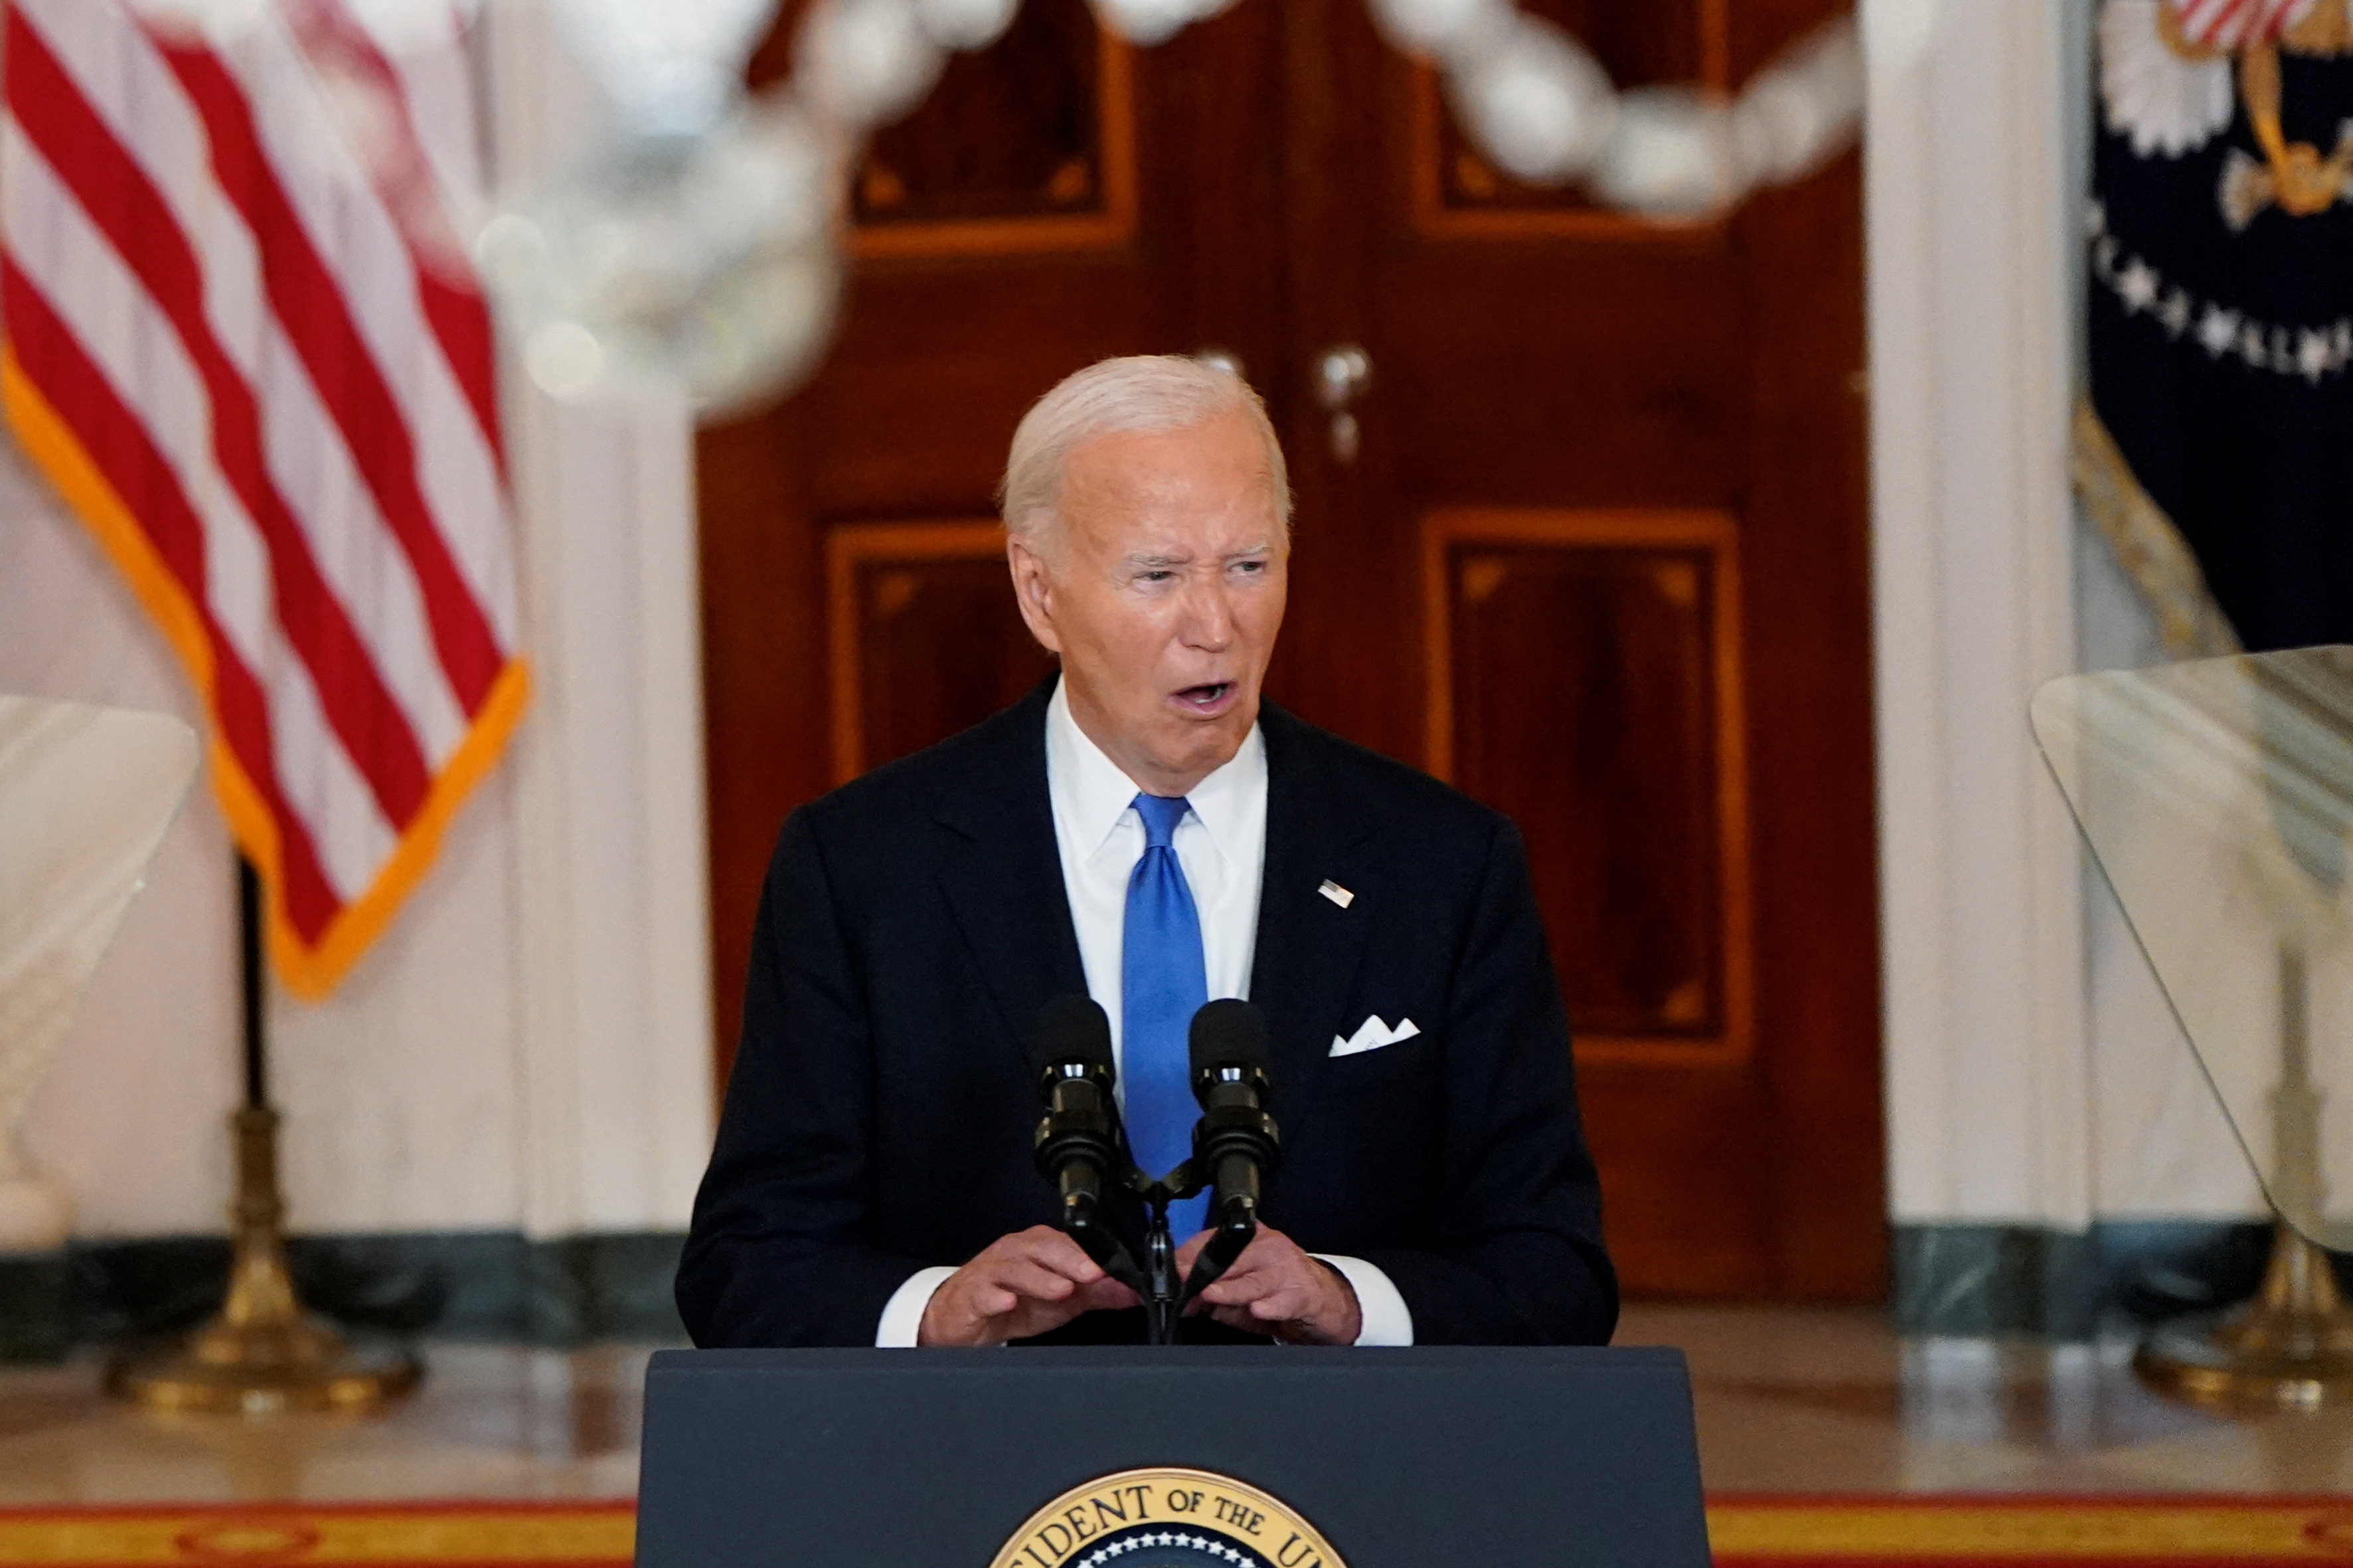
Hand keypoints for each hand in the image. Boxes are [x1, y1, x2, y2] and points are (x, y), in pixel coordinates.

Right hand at [918, 1226, 1139, 1345]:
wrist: (963, 1319)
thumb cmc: (1013, 1303)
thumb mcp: (1060, 1302)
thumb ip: (1096, 1294)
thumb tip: (1132, 1292)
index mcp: (1039, 1249)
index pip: (1068, 1244)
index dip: (1091, 1256)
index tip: (1114, 1270)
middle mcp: (1016, 1253)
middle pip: (1042, 1248)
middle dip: (1069, 1260)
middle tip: (1091, 1275)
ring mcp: (991, 1272)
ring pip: (1015, 1268)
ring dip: (1039, 1278)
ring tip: (1061, 1291)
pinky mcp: (971, 1294)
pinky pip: (983, 1292)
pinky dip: (996, 1296)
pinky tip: (1008, 1302)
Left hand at [1174, 1224, 1360, 1344]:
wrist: (1324, 1300)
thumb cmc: (1278, 1289)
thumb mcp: (1243, 1289)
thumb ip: (1215, 1294)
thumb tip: (1187, 1301)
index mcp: (1250, 1239)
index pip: (1212, 1242)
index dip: (1189, 1259)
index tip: (1172, 1274)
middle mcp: (1268, 1248)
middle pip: (1231, 1260)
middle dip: (1205, 1277)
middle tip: (1185, 1290)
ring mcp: (1286, 1270)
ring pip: (1254, 1281)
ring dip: (1232, 1290)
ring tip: (1213, 1295)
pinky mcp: (1302, 1294)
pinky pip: (1283, 1301)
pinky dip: (1270, 1307)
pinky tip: (1259, 1310)